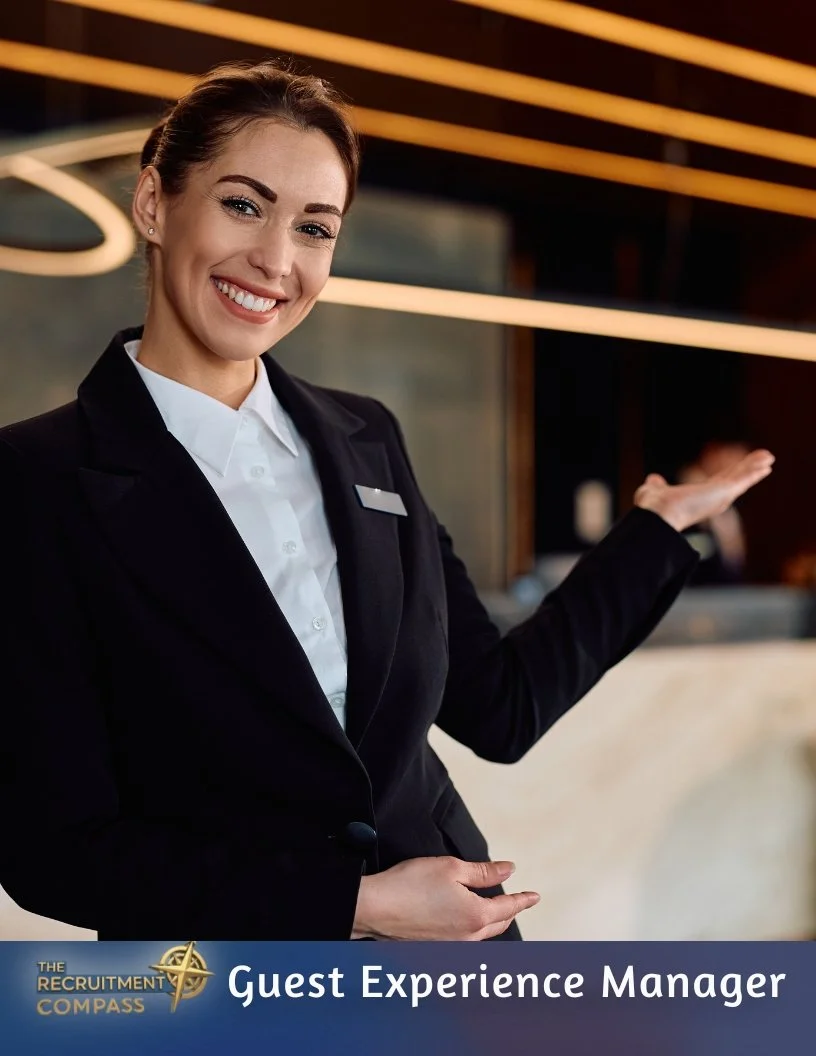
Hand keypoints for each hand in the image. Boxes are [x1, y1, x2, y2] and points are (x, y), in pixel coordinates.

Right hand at [351, 856, 539, 940]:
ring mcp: (451, 948)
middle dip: (510, 912)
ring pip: (482, 935)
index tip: (535, 896)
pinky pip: (465, 941)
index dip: (523, 899)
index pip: (509, 907)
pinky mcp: (435, 950)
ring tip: (496, 910)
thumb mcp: (451, 868)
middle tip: (518, 901)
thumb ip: (483, 872)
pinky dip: (473, 930)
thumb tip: (508, 869)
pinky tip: (466, 921)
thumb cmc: (409, 885)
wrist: (374, 909)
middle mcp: (467, 938)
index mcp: (476, 916)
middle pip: (498, 925)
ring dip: (492, 922)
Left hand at [633, 448, 773, 533]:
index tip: (739, 468)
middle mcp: (713, 499)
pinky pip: (744, 478)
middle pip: (735, 479)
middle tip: (764, 459)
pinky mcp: (725, 492)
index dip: (730, 474)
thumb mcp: (654, 491)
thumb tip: (653, 479)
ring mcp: (721, 496)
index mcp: (699, 498)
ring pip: (742, 477)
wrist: (658, 515)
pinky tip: (767, 464)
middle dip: (749, 468)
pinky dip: (755, 470)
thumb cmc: (654, 508)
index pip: (719, 483)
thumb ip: (657, 485)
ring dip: (756, 466)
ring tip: (769, 456)